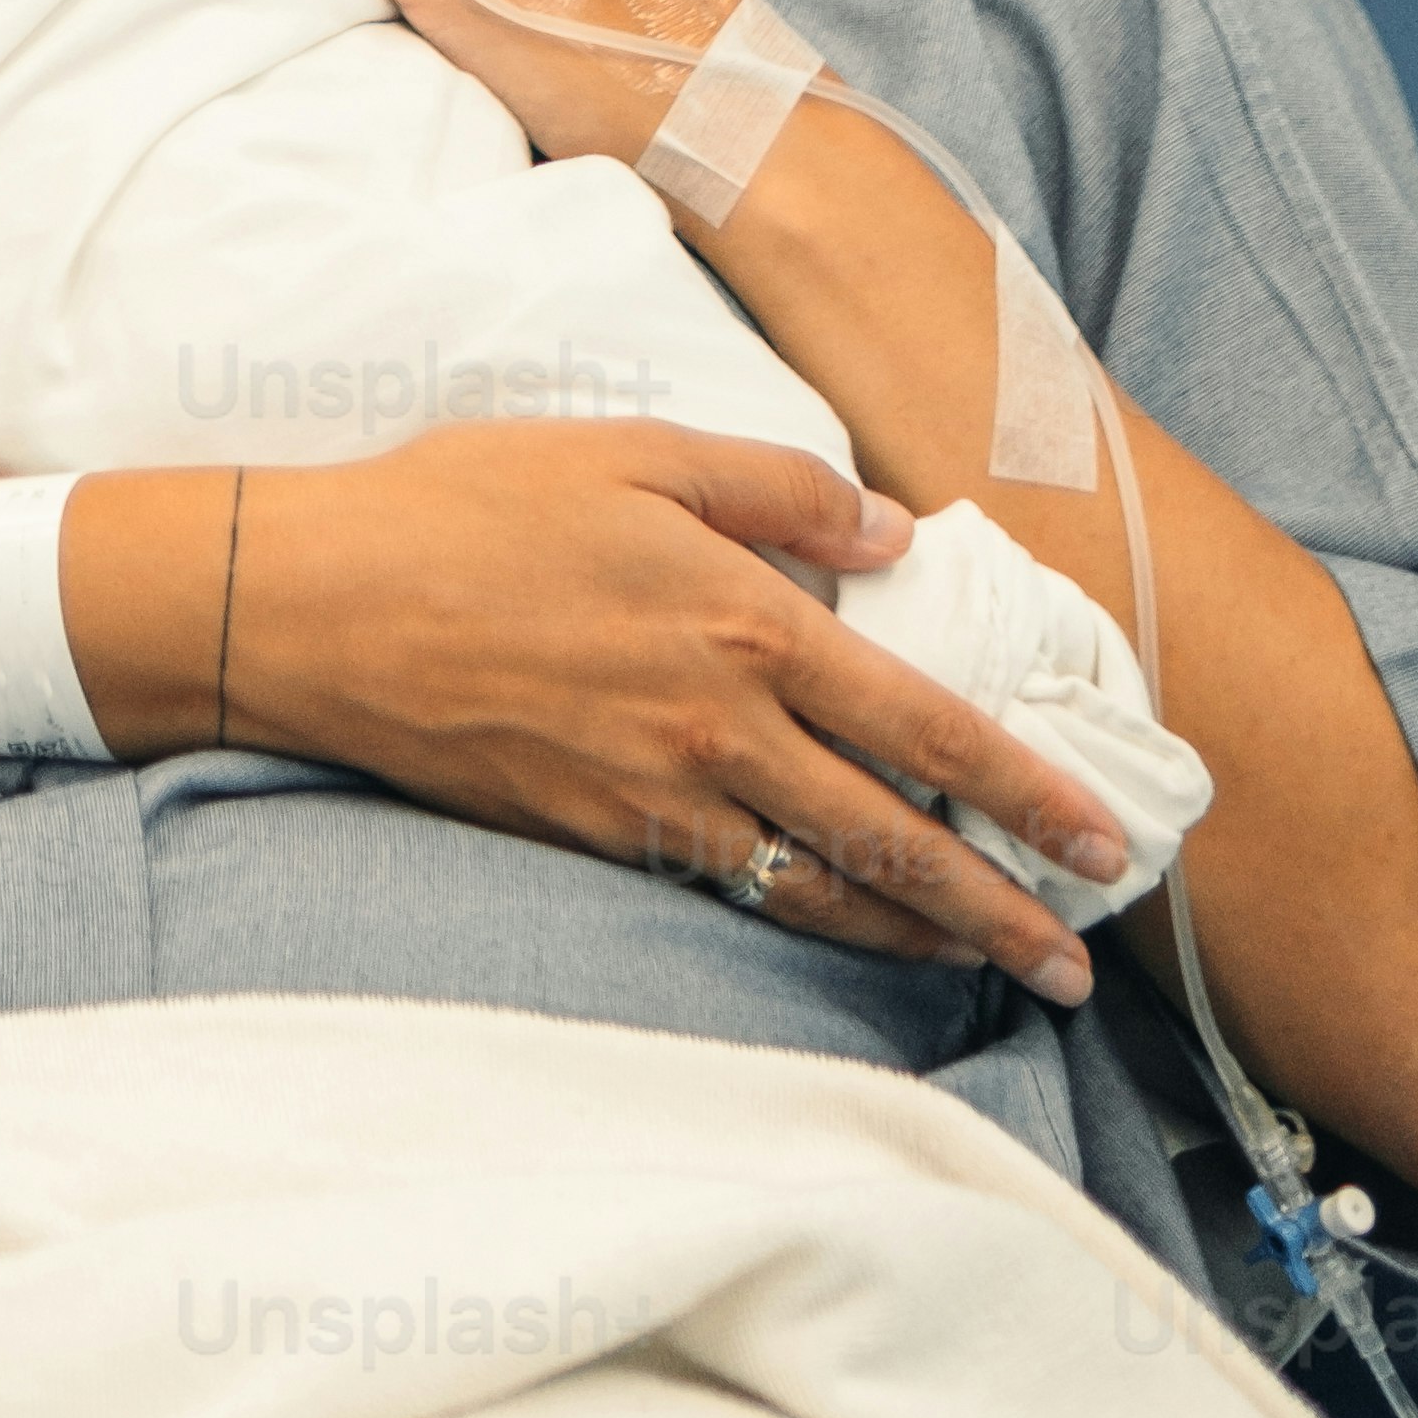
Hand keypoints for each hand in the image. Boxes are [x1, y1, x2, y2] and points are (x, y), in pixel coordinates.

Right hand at [212, 416, 1122, 1001]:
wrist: (319, 607)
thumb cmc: (468, 505)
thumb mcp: (631, 451)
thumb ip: (775, 486)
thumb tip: (890, 528)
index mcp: (745, 623)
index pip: (927, 726)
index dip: (1025, 793)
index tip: (1098, 841)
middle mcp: (719, 730)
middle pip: (896, 840)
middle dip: (1002, 908)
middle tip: (1077, 964)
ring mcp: (657, 798)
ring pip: (822, 888)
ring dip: (921, 935)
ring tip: (992, 966)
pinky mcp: (600, 836)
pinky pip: (735, 891)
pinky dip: (812, 919)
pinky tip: (847, 925)